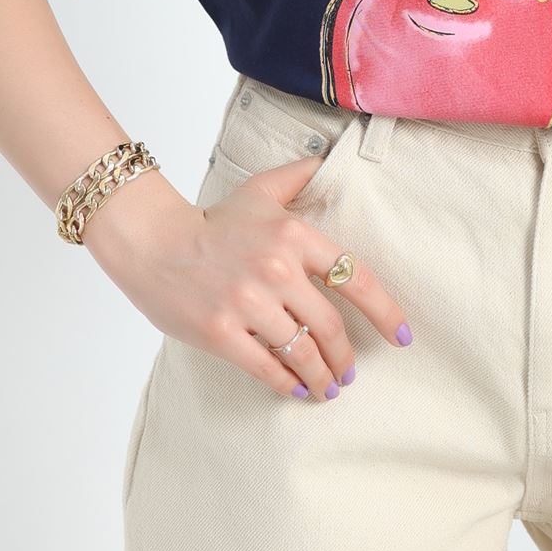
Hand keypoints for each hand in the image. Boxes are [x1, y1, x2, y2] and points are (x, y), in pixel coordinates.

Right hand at [81, 154, 412, 398]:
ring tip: (329, 386)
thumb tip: (329, 161)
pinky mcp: (221, 333)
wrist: (151, 242)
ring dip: (323, 375)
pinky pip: (267, 367)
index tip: (400, 335)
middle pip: (331, 326)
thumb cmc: (210, 220)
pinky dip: (289, 383)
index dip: (384, 312)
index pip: (354, 278)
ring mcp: (248, 304)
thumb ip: (298, 176)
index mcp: (294, 236)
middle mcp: (276, 270)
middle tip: (350, 369)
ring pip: (303, 351)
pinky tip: (298, 389)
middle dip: (346, 356)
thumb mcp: (258, 191)